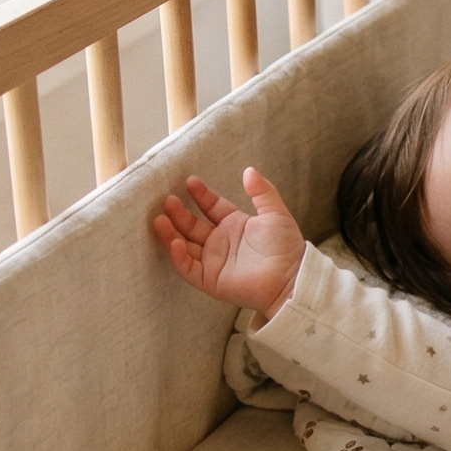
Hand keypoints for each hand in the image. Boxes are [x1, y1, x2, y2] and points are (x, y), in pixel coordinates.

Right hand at [151, 168, 304, 317]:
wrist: (290, 277)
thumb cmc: (286, 246)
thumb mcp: (275, 213)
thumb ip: (262, 192)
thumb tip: (249, 170)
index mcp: (234, 225)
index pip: (211, 207)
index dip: (201, 195)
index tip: (190, 181)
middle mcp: (220, 242)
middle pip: (192, 225)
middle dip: (179, 213)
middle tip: (168, 199)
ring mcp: (213, 261)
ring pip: (185, 245)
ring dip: (171, 233)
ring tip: (159, 218)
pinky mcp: (210, 279)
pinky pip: (188, 268)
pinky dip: (179, 256)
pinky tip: (175, 242)